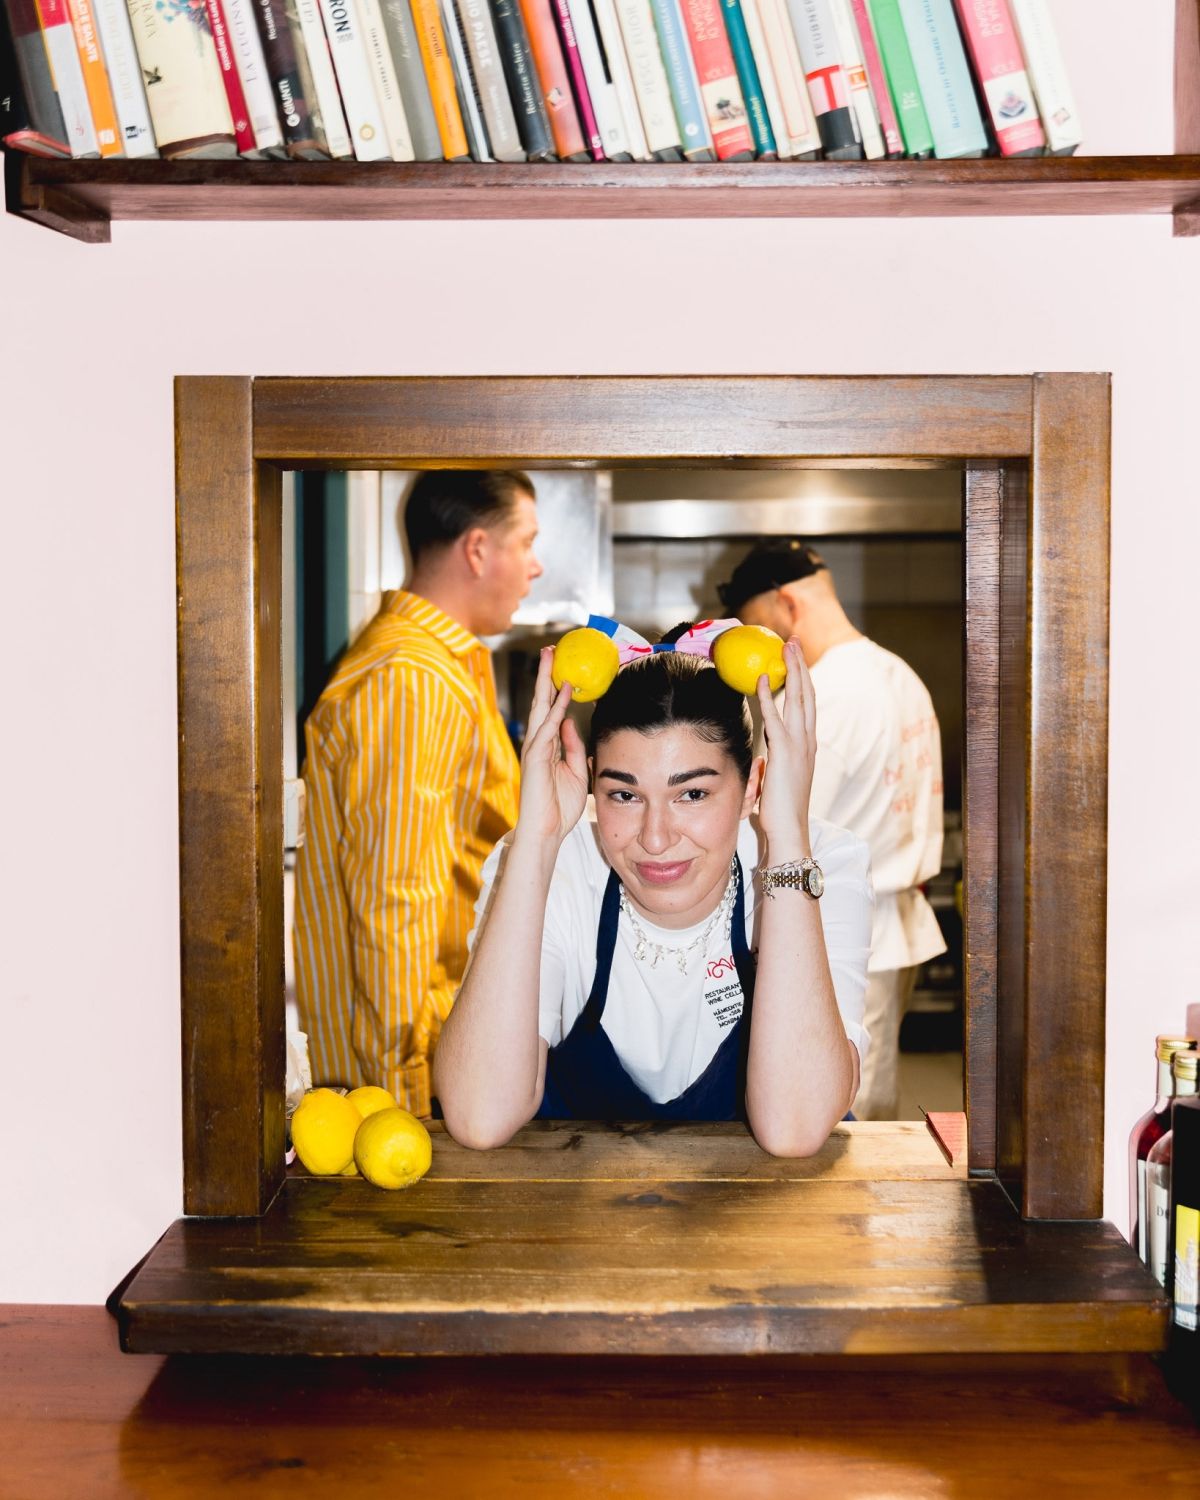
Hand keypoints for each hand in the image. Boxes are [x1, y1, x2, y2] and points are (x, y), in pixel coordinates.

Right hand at [516, 647, 588, 844]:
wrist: (547, 831)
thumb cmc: (559, 806)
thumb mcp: (576, 771)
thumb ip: (573, 747)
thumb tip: (570, 722)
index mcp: (547, 746)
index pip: (551, 710)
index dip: (556, 687)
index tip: (563, 666)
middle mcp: (538, 742)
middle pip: (542, 702)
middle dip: (546, 675)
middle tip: (551, 649)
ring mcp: (534, 748)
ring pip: (541, 707)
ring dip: (546, 681)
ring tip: (550, 657)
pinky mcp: (534, 757)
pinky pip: (546, 727)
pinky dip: (555, 708)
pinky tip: (562, 690)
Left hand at [756, 638, 816, 856]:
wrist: (790, 831)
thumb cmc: (780, 812)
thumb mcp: (776, 782)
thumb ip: (771, 766)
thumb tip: (761, 761)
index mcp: (807, 747)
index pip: (806, 706)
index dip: (802, 681)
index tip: (795, 662)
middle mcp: (807, 741)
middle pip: (806, 694)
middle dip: (800, 666)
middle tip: (792, 642)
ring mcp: (799, 745)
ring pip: (797, 699)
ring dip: (791, 671)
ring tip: (785, 648)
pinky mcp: (784, 752)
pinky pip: (774, 717)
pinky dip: (766, 695)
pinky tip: (760, 678)